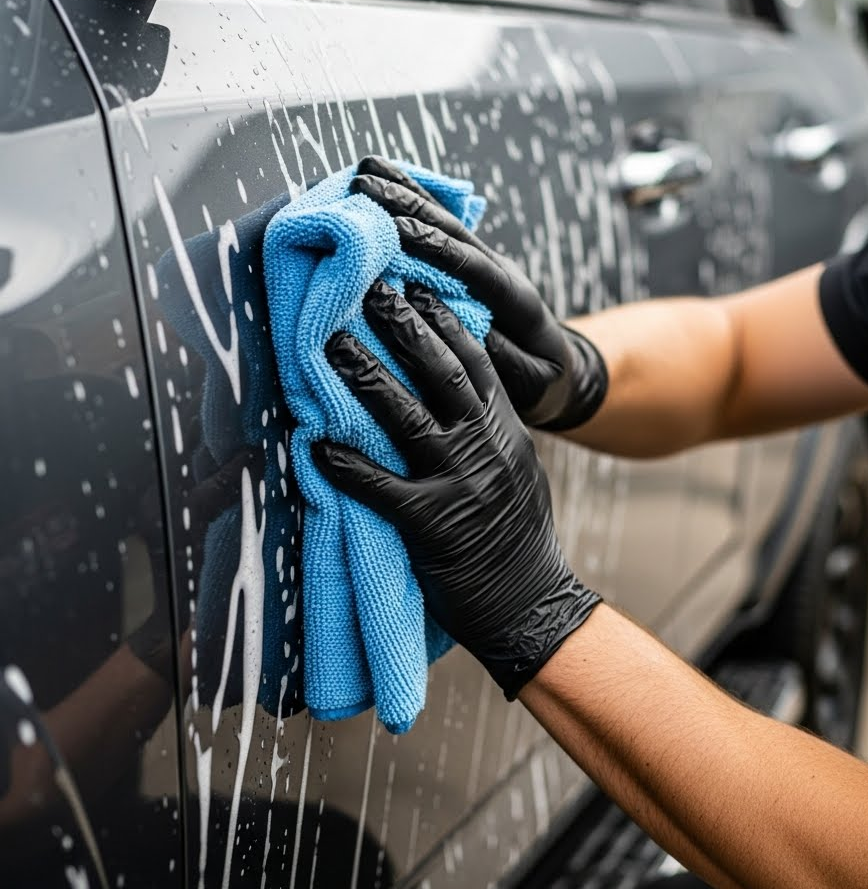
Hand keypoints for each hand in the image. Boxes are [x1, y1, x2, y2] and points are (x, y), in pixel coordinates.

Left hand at [312, 280, 600, 698]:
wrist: (532, 602)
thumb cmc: (517, 535)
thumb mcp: (517, 468)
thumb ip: (490, 427)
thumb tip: (457, 393)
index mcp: (504, 429)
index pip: (474, 360)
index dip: (442, 319)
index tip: (414, 286)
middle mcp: (484, 446)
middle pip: (441, 372)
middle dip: (402, 326)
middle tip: (369, 289)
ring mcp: (459, 483)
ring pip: (406, 416)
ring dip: (365, 377)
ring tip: (331, 345)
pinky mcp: (431, 524)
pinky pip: (380, 486)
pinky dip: (345, 465)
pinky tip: (314, 446)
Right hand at [351, 155, 607, 431]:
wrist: (558, 372)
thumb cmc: (541, 383)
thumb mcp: (530, 381)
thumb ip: (504, 356)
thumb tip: (469, 332)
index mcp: (514, 298)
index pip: (473, 265)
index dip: (437, 246)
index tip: (397, 230)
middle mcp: (497, 270)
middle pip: (454, 231)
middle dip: (410, 206)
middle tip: (364, 187)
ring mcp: (483, 263)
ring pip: (445, 222)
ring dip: (405, 194)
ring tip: (365, 170)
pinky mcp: (468, 265)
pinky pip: (439, 229)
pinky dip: (412, 204)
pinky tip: (384, 181)